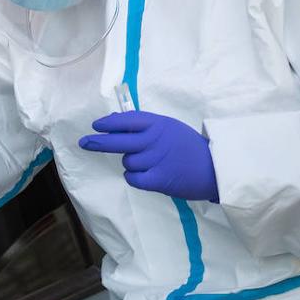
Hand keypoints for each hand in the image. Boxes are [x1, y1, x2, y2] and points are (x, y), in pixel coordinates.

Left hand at [79, 111, 218, 201]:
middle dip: (98, 142)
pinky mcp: (158, 179)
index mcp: (159, 124)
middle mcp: (154, 139)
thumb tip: (118, 124)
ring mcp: (155, 159)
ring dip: (131, 163)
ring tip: (148, 164)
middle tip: (85, 142)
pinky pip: (133, 178)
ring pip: (127, 161)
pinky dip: (134, 177)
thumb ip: (148, 126)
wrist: (214, 168)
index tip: (96, 126)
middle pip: (117, 141)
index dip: (109, 123)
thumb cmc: (191, 147)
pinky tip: (144, 176)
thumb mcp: (171, 128)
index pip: (127, 120)